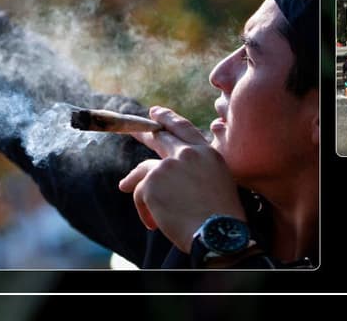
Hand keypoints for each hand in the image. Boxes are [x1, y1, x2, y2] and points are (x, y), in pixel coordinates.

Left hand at [117, 106, 245, 252]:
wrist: (216, 233)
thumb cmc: (220, 217)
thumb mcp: (218, 184)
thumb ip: (197, 171)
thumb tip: (171, 175)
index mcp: (207, 153)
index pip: (184, 129)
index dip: (168, 119)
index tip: (156, 113)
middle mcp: (187, 154)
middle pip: (160, 137)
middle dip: (144, 133)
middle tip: (132, 130)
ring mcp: (168, 166)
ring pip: (144, 171)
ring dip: (136, 184)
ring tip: (125, 187)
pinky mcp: (152, 182)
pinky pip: (139, 193)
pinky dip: (144, 210)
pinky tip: (153, 223)